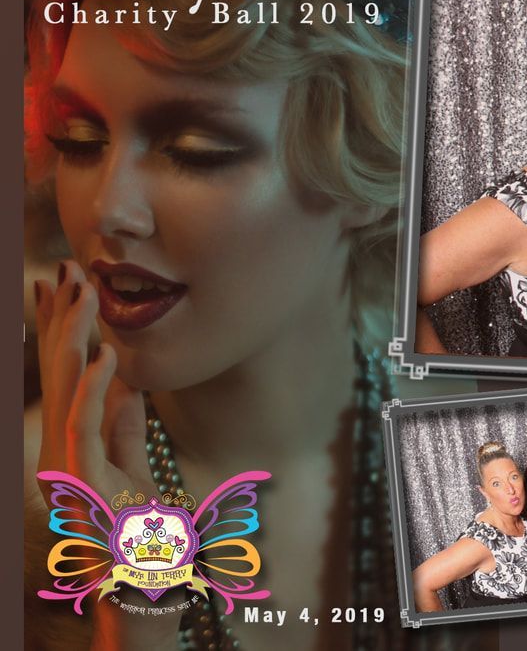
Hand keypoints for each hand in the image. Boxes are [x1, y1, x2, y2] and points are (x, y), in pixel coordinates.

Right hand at [35, 262, 178, 649]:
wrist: (138, 584)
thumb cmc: (136, 531)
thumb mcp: (132, 468)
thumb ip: (124, 429)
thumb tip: (128, 388)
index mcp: (73, 439)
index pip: (66, 373)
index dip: (65, 329)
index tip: (68, 287)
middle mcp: (62, 445)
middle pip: (59, 370)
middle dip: (61, 319)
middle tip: (64, 271)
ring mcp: (67, 462)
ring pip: (67, 386)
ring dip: (77, 337)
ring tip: (86, 292)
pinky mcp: (82, 479)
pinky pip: (86, 424)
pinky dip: (95, 386)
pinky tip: (107, 352)